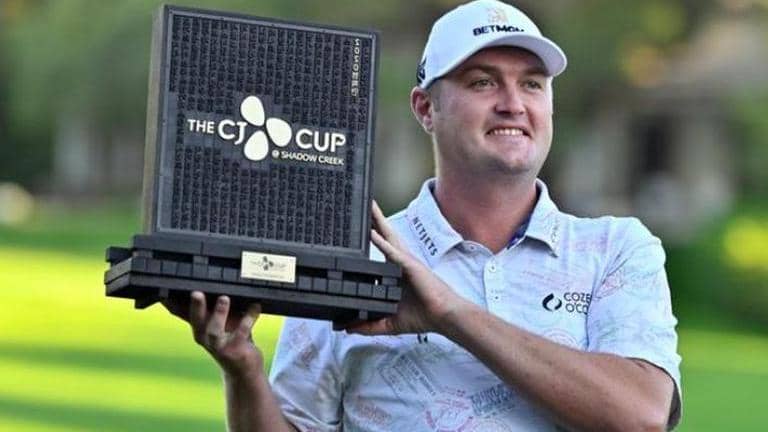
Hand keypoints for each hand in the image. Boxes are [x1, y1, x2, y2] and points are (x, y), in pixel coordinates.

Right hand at [163, 292, 263, 377]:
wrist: (243, 369)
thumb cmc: (230, 341)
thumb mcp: (216, 323)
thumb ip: (208, 308)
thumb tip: (203, 285)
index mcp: (198, 328)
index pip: (181, 314)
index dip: (171, 304)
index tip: (166, 291)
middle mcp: (204, 338)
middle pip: (196, 322)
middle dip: (196, 307)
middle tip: (196, 293)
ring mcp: (219, 346)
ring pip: (214, 331)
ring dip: (219, 314)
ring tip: (224, 299)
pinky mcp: (235, 350)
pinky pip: (242, 332)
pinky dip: (249, 317)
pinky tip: (255, 306)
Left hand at [345, 201, 466, 335]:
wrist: (444, 317)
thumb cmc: (423, 317)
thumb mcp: (390, 322)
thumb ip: (368, 325)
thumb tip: (347, 328)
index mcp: (396, 272)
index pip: (380, 249)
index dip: (370, 235)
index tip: (356, 227)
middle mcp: (401, 262)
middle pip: (384, 235)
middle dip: (373, 220)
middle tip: (360, 204)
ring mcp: (406, 262)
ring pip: (388, 236)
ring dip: (377, 221)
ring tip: (367, 206)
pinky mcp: (410, 266)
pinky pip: (393, 251)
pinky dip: (382, 242)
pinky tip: (371, 232)